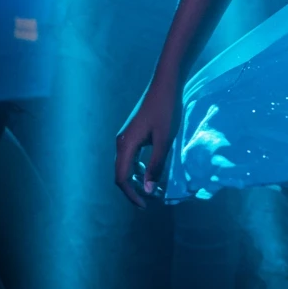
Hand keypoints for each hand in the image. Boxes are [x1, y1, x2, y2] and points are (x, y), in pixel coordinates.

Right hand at [115, 81, 181, 208]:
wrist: (165, 82)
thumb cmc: (166, 109)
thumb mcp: (164, 139)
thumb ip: (155, 165)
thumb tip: (148, 190)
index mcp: (125, 145)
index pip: (122, 178)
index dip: (132, 195)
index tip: (145, 206)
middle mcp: (121, 141)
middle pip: (120, 174)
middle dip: (133, 190)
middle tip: (148, 202)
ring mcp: (125, 136)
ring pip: (125, 165)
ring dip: (135, 179)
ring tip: (151, 190)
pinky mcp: (132, 132)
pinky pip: (130, 156)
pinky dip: (137, 168)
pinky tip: (149, 171)